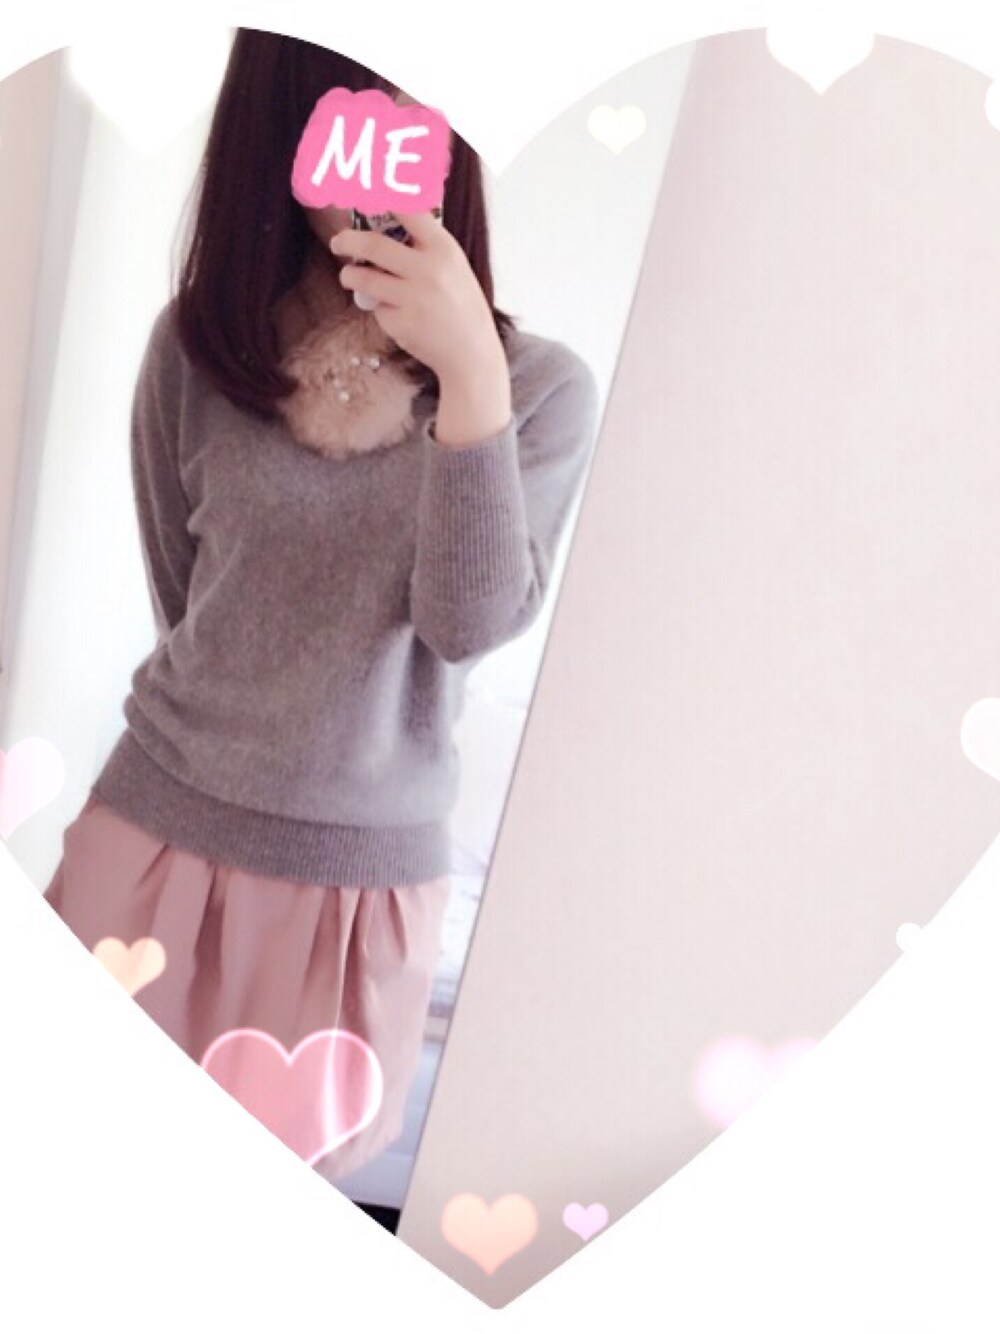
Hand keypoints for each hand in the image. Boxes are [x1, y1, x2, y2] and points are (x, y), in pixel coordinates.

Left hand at [328, 210, 506, 391]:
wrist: (471, 352)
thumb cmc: (460, 305)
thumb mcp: (453, 266)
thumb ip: (425, 246)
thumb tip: (384, 223)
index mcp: (444, 249)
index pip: (409, 212)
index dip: (384, 198)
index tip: (366, 194)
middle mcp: (428, 271)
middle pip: (373, 245)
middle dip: (347, 241)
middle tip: (338, 243)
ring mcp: (413, 299)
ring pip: (364, 279)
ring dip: (350, 275)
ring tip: (349, 276)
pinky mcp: (401, 323)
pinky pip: (378, 308)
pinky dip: (379, 308)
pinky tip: (395, 313)